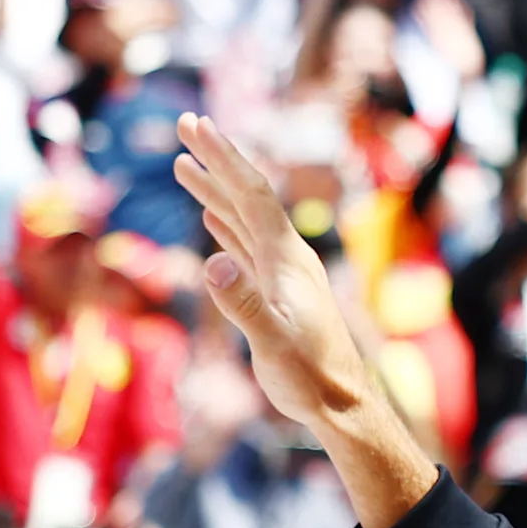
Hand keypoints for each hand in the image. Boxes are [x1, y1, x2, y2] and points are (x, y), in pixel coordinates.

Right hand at [177, 114, 378, 432]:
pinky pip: (247, 246)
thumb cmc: (310, 378)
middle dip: (216, 160)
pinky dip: (226, 226)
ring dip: (215, 190)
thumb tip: (212, 263)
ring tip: (184, 164)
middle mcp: (287, 257)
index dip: (223, 158)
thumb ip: (243, 304)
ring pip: (244, 219)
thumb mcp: (272, 342)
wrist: (342, 404)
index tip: (196, 125)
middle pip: (248, 196)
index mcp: (287, 258)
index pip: (251, 195)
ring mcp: (284, 274)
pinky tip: (213, 219)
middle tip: (185, 123)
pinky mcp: (278, 293)